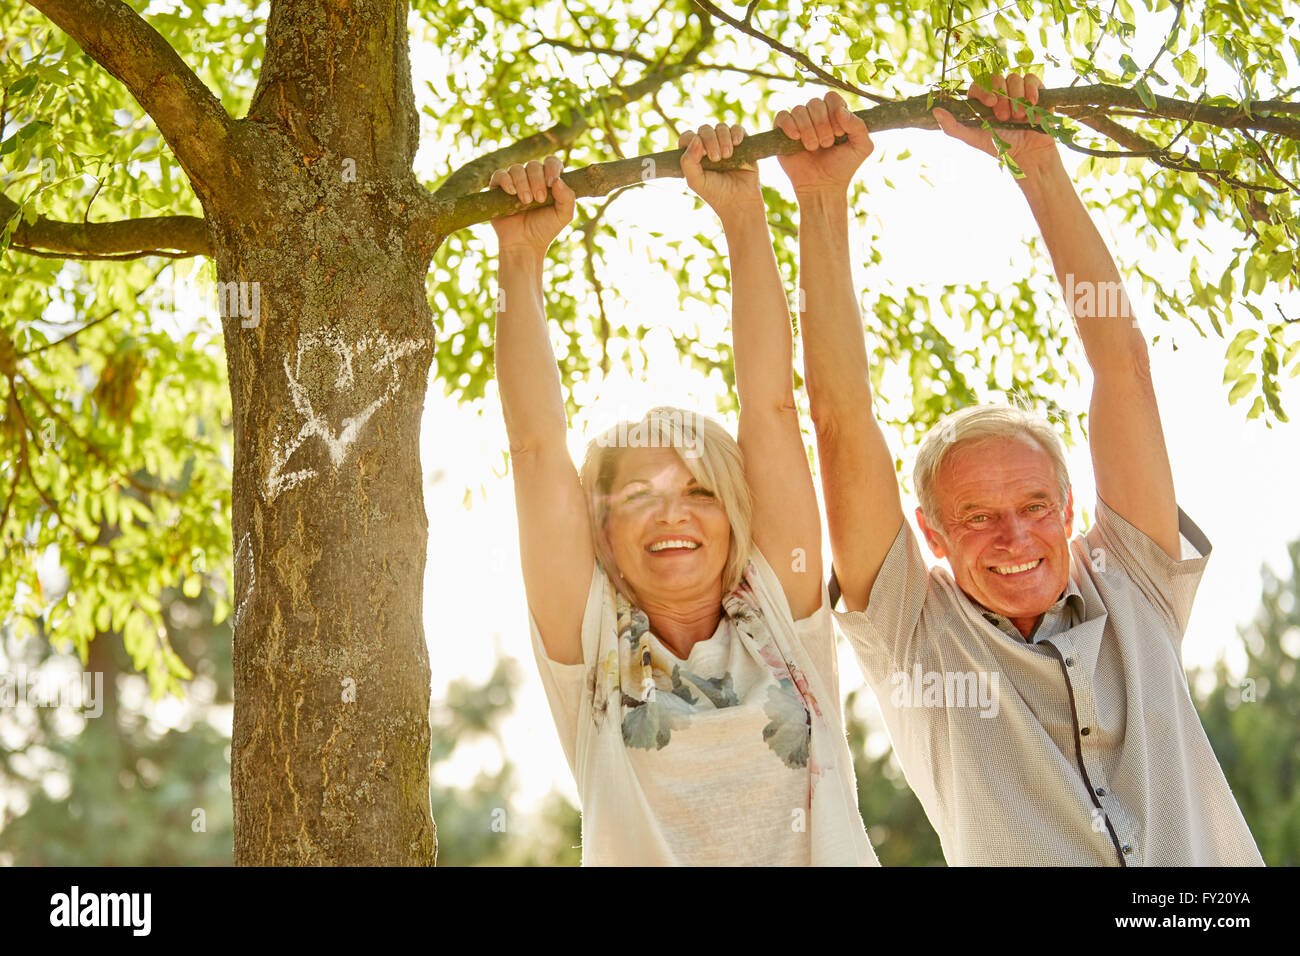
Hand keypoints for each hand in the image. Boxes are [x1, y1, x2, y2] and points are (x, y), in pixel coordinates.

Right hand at [488, 156, 575, 255]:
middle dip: (537, 180)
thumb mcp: (563, 215)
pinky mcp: (498, 188)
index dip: (551, 168)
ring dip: (522, 183)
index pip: (551, 162)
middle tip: (539, 199)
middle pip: (533, 165)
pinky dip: (506, 180)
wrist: (525, 244)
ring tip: (526, 202)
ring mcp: (514, 182)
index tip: (551, 183)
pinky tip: (512, 192)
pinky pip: (499, 174)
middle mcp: (531, 178)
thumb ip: (568, 198)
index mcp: (548, 181)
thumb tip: (558, 180)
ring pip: (516, 168)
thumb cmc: (545, 229)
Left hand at [679, 122, 761, 222]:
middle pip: (705, 129)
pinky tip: (737, 143)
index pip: (687, 137)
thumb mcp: (695, 181)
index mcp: (694, 154)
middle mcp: (708, 147)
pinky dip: (736, 132)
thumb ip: (688, 161)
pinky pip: (737, 128)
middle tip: (716, 158)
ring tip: (727, 155)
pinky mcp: (741, 143)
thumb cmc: (715, 192)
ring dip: (723, 138)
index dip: (692, 140)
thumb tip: (696, 138)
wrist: (739, 200)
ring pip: (721, 127)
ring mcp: (725, 143)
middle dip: (710, 140)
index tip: (701, 155)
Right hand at [774, 91, 873, 195]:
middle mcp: (815, 116)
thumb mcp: (862, 148)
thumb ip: (859, 126)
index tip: (839, 132)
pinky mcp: (782, 133)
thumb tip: (841, 110)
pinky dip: (789, 125)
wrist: (822, 186)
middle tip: (827, 144)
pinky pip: (782, 116)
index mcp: (834, 114)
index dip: (835, 111)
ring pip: (799, 109)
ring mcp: (798, 123)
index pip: (831, 97)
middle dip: (822, 124)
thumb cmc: (842, 167)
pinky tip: (796, 138)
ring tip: (813, 148)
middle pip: (815, 102)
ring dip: (808, 129)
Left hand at [931, 72, 1059, 172]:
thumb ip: (953, 127)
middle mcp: (999, 94)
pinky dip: (1032, 91)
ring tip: (1018, 118)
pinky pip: (1031, 79)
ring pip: (1015, 78)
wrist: (1028, 155)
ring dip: (1017, 98)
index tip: (991, 103)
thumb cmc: (1000, 148)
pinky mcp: (1035, 92)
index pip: (979, 84)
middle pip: (997, 78)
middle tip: (1004, 116)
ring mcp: (1017, 92)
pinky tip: (1032, 105)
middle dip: (1002, 96)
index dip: (984, 89)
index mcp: (982, 102)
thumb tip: (934, 110)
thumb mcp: (973, 139)